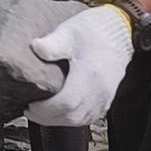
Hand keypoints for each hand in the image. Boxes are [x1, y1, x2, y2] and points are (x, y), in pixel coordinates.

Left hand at [27, 5, 133, 126]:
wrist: (120, 29)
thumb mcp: (69, 31)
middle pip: (71, 116)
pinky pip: (88, 118)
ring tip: (41, 112)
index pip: (66, 103)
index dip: (45, 110)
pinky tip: (60, 113)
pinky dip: (71, 119)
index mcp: (89, 74)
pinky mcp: (106, 99)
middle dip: (47, 118)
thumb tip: (35, 47)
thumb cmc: (95, 30)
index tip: (30, 105)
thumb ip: (53, 43)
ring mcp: (104, 96)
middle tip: (30, 110)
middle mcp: (99, 90)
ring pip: (79, 120)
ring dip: (58, 120)